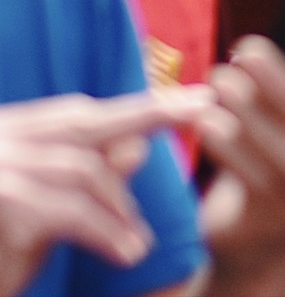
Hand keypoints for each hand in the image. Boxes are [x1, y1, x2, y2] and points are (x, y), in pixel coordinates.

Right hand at [0, 91, 184, 296]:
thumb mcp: (42, 212)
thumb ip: (83, 179)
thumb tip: (137, 148)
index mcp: (13, 134)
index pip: (82, 113)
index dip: (138, 105)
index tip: (192, 96)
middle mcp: (6, 139)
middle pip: (87, 122)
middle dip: (150, 112)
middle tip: (202, 108)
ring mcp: (3, 168)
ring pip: (84, 171)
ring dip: (120, 206)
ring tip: (139, 242)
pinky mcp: (7, 204)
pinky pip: (71, 213)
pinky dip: (106, 230)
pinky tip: (127, 251)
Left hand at [199, 3, 284, 296]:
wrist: (261, 238)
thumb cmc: (279, 153)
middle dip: (280, 81)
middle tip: (245, 49)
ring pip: (277, 148)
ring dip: (243, 110)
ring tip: (218, 81)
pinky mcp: (270, 216)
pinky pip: (246, 175)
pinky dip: (224, 145)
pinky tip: (204, 121)